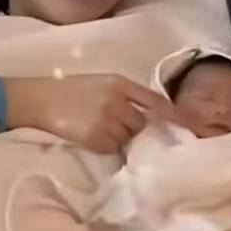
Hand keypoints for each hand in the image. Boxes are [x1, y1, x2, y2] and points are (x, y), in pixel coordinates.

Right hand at [8, 74, 185, 152]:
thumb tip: (147, 113)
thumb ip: (124, 94)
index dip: (174, 114)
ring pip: (128, 137)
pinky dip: (107, 146)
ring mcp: (108, 120)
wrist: (39, 99)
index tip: (190, 126)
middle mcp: (118, 100)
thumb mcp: (100, 82)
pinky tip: (92, 137)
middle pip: (143, 122)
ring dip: (120, 138)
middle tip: (122, 128)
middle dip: (136, 128)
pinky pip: (113, 148)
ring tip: (100, 130)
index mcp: (119, 82)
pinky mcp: (97, 138)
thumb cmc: (68, 90)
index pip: (155, 100)